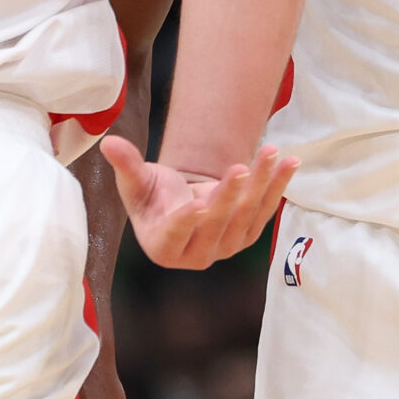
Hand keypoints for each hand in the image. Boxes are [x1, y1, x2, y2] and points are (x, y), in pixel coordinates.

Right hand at [97, 136, 295, 268]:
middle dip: (230, 193)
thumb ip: (126, 165)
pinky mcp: (247, 236)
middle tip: (241, 165)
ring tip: (271, 152)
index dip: (186, 220)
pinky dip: (278, 186)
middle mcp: (196, 255)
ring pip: (245, 214)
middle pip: (216, 222)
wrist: (179, 200)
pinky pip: (265, 210)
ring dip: (262, 183)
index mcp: (163, 247)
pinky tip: (289, 163)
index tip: (198, 204)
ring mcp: (225, 247)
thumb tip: (109, 143)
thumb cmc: (153, 194)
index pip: (176, 233)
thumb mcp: (137, 181)